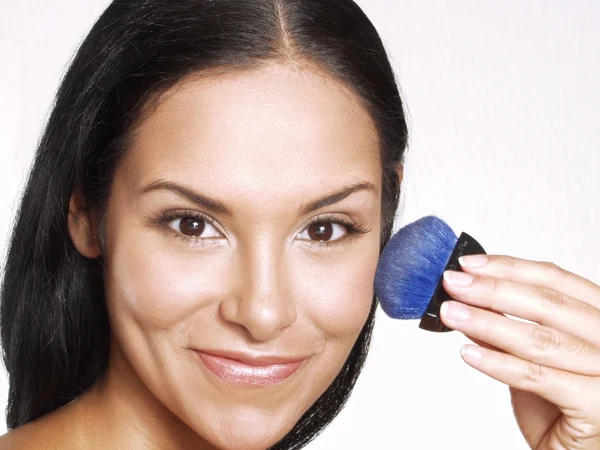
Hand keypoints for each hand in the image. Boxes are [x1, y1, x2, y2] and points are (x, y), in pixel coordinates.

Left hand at [439, 255, 599, 449]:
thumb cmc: (562, 411)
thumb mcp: (531, 360)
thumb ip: (507, 332)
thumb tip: (468, 301)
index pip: (557, 280)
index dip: (510, 268)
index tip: (470, 264)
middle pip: (549, 303)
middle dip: (492, 290)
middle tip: (453, 284)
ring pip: (542, 338)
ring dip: (488, 322)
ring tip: (452, 314)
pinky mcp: (598, 404)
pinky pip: (539, 377)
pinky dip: (499, 363)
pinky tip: (469, 354)